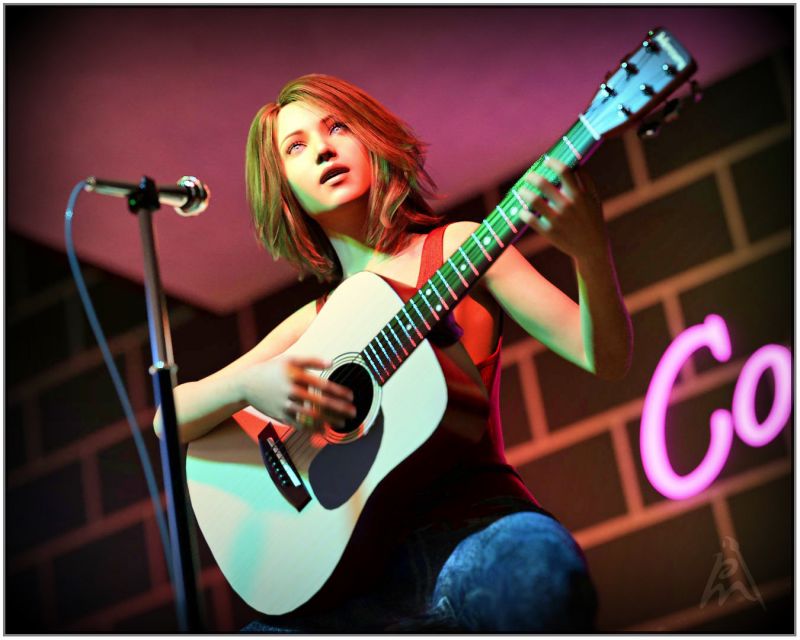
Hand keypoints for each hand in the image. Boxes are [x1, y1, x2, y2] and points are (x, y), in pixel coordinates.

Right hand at [240, 355, 355, 431]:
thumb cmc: (273, 369)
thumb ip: (312, 360)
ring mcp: (285, 405)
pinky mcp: (280, 416)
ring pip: (311, 416)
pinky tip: (324, 430)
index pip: (323, 385)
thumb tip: (332, 362)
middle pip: (320, 402)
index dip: (339, 392)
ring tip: (342, 423)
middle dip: (339, 408)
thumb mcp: (290, 359)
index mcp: (296, 375)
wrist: (247, 383)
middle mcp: (291, 391)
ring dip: (329, 421)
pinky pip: (299, 425)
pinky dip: (313, 429)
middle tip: (353, 412)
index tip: (351, 396)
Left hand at [516, 157, 609, 261]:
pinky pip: (530, 219)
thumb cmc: (592, 220)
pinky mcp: (549, 233)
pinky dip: (523, 213)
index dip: (553, 163)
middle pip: (544, 184)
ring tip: (521, 190)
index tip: (547, 161)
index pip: (564, 171)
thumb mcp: (594, 200)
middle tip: (528, 176)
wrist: (592, 248)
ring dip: (524, 192)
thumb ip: (586, 181)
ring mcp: (557, 220)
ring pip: (533, 200)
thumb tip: (575, 163)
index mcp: (579, 196)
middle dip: (533, 177)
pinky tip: (522, 210)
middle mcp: (567, 206)